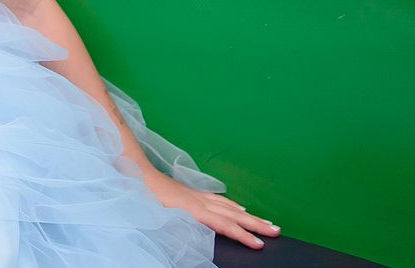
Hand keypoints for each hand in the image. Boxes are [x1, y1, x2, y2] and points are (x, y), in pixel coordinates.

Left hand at [144, 170, 279, 249]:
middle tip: (277, 231)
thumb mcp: (159, 214)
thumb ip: (180, 223)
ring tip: (267, 222)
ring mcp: (197, 195)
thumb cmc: (145, 196)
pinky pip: (218, 199)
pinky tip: (239, 208)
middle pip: (233, 215)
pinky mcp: (192, 192)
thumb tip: (196, 231)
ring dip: (249, 215)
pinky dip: (232, 205)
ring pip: (229, 206)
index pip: (224, 225)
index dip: (243, 235)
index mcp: (193, 209)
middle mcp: (199, 201)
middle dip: (256, 224)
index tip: (260, 244)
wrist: (137, 172)